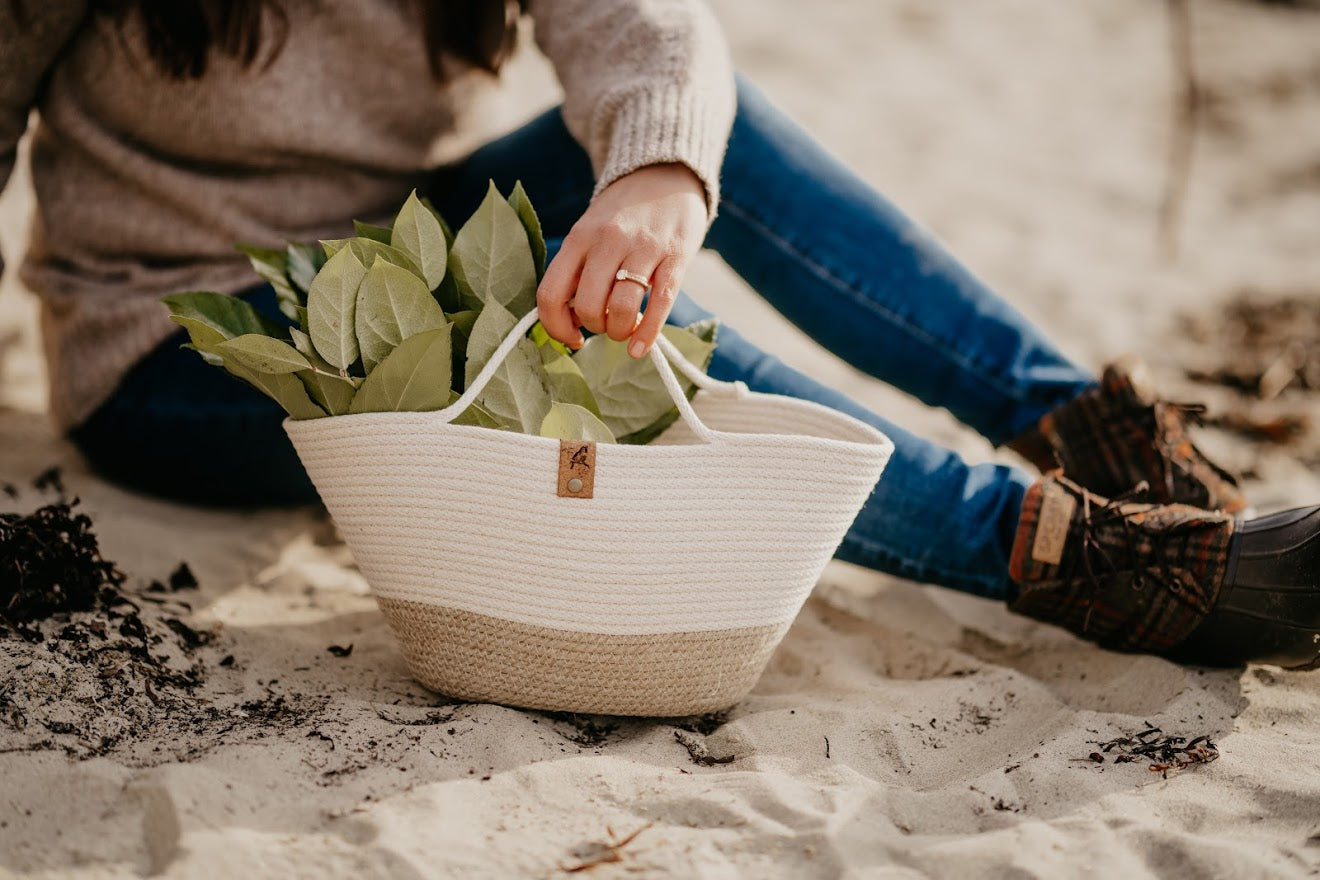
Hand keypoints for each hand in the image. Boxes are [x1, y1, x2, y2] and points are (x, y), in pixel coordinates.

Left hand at [536, 163, 707, 357]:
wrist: (665, 174)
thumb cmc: (623, 215)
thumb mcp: (588, 231)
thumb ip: (577, 269)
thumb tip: (569, 320)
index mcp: (578, 238)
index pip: (551, 293)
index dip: (556, 327)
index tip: (571, 337)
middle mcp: (607, 241)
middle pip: (588, 306)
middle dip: (595, 328)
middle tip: (605, 325)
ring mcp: (643, 248)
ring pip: (622, 308)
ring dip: (620, 331)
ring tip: (625, 329)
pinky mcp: (675, 256)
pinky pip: (660, 303)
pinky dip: (648, 334)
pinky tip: (640, 348)